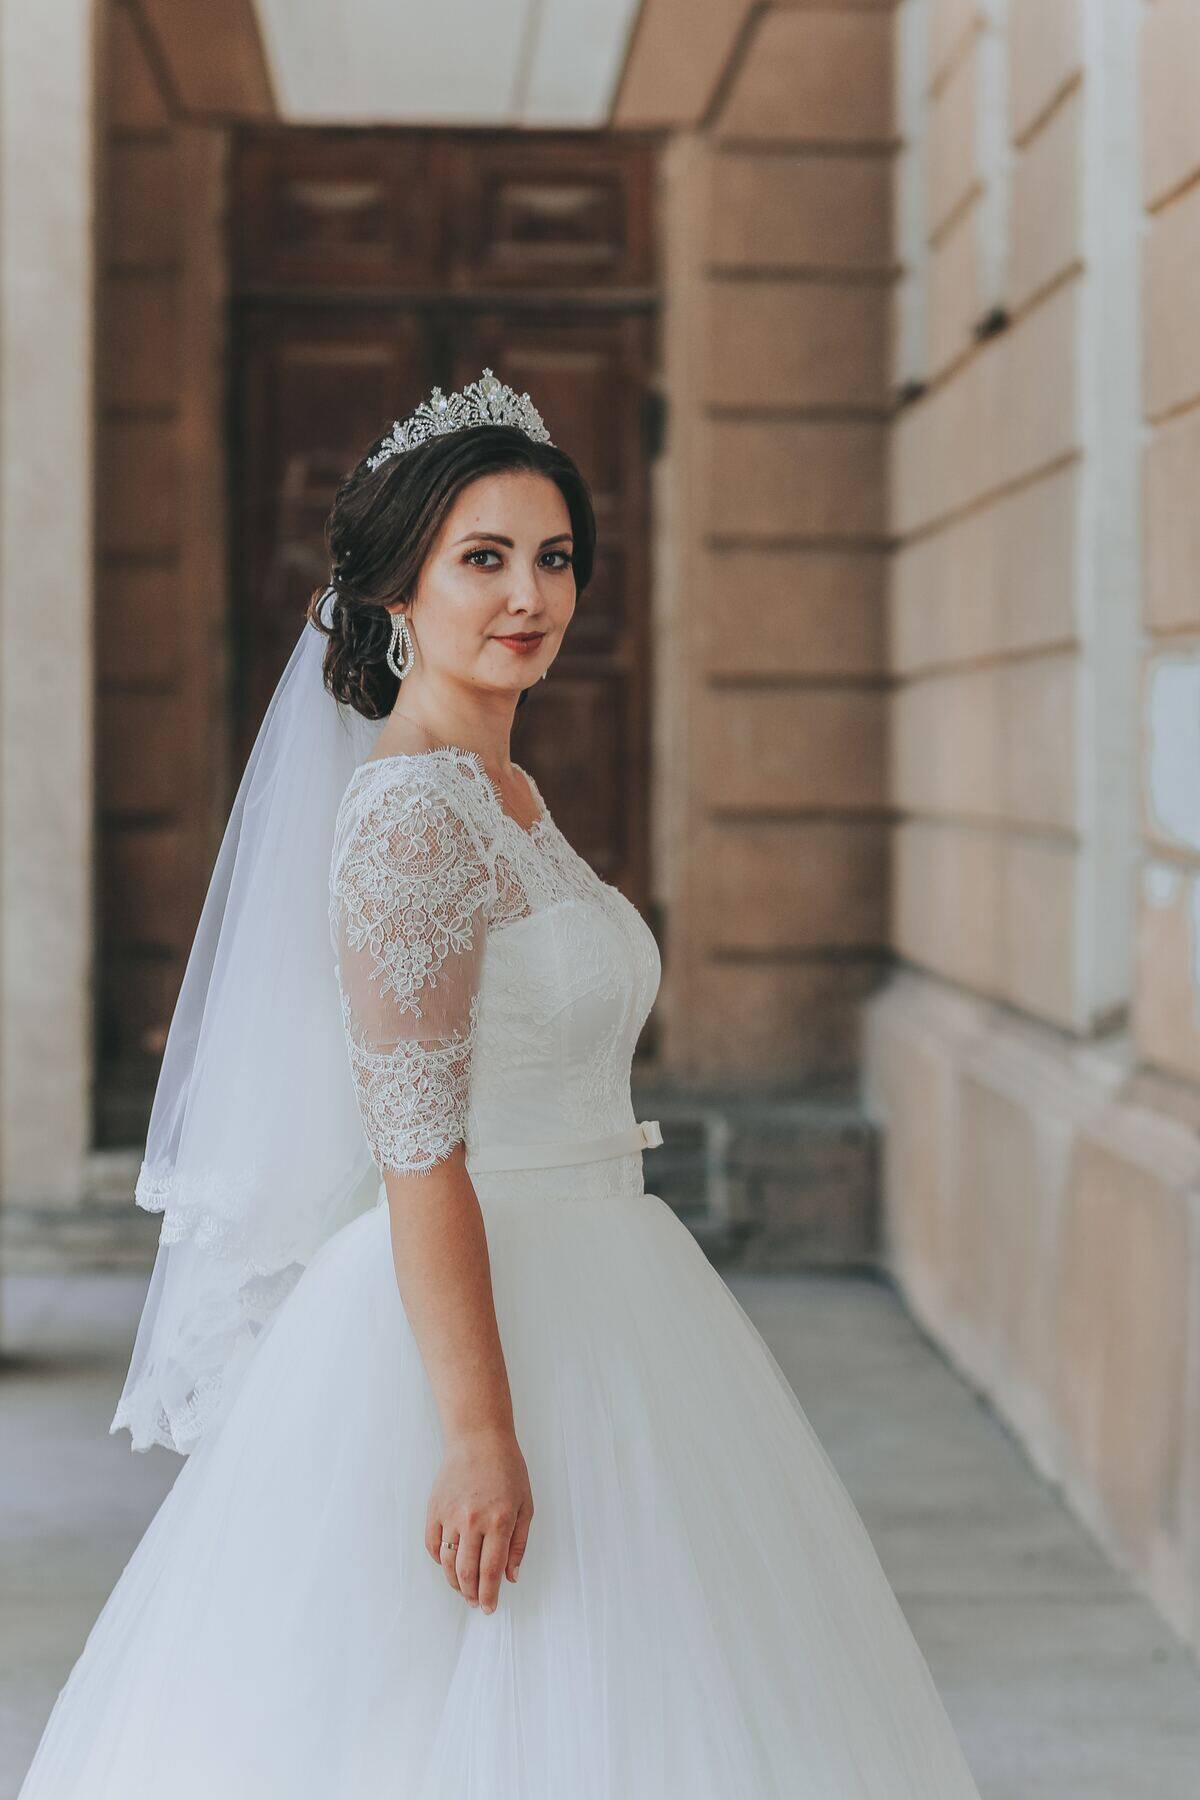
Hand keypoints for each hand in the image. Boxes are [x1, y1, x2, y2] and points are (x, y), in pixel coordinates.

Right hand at [425, 1425, 533, 1612]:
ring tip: (463, 1589)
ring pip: (448, 1563)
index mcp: (499, 1521)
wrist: (478, 1439)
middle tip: (475, 1603)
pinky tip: (450, 1564)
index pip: (491, 1571)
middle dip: (471, 1595)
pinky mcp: (434, 1509)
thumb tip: (511, 1578)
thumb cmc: (507, 1470)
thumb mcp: (525, 1505)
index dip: (489, 1595)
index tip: (489, 1608)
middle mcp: (473, 1521)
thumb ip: (518, 1544)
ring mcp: (450, 1515)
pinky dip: (440, 1560)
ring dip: (455, 1583)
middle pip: (467, 1573)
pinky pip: (432, 1545)